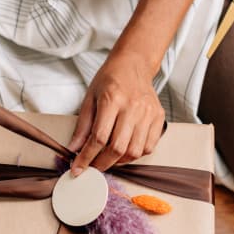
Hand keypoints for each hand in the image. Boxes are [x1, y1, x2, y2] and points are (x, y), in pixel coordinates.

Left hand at [68, 50, 165, 175]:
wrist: (134, 64)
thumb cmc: (110, 79)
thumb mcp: (90, 98)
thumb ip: (83, 125)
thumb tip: (74, 149)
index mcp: (112, 99)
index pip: (99, 137)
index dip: (87, 157)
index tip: (78, 168)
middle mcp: (133, 107)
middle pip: (117, 148)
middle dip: (102, 163)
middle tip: (93, 167)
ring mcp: (148, 113)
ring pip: (134, 151)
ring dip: (119, 162)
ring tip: (109, 158)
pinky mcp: (159, 117)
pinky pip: (149, 146)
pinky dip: (135, 155)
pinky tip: (125, 150)